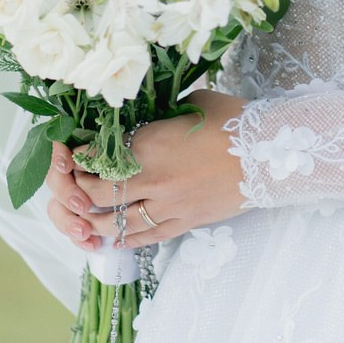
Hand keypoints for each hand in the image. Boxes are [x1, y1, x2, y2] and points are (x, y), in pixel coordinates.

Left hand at [44, 88, 249, 250]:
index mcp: (150, 143)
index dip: (78, 158)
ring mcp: (168, 205)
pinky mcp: (185, 223)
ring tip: (83, 216)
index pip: (96, 157)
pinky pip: (145, 237)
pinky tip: (112, 238)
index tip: (72, 153)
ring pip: (115, 223)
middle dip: (77, 191)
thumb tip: (147, 113)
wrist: (271, 154)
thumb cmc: (234, 119)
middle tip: (73, 184)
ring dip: (93, 221)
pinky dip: (123, 238)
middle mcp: (152, 178)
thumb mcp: (193, 103)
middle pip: (97, 194)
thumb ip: (163, 113)